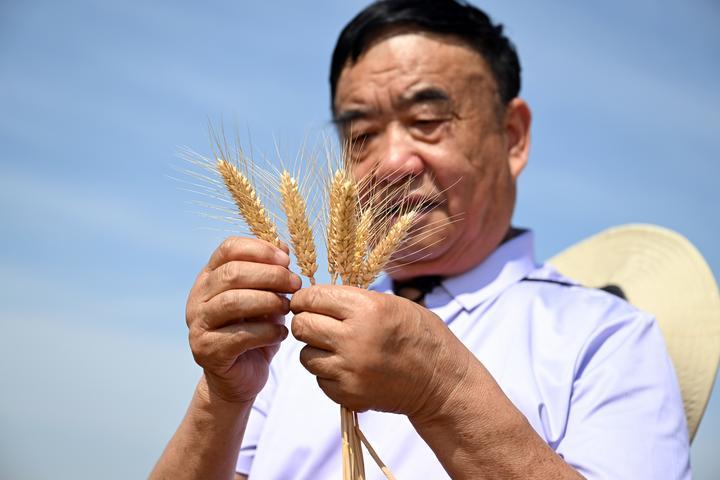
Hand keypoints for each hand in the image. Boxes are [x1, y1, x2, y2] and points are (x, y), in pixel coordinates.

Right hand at [186, 237, 301, 403]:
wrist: (240, 378)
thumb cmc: (255, 331)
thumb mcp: (267, 298)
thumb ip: (272, 273)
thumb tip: (283, 245)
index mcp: (210, 277)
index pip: (228, 248)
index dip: (259, 249)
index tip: (286, 260)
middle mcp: (198, 298)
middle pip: (232, 274)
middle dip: (270, 275)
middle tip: (295, 284)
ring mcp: (198, 325)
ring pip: (233, 302)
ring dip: (268, 301)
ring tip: (288, 307)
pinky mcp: (207, 351)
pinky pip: (239, 335)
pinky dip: (267, 331)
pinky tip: (282, 333)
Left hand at [289, 285, 470, 417]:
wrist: (440, 381)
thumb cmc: (418, 334)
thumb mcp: (390, 303)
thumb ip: (352, 300)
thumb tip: (314, 299)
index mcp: (367, 308)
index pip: (313, 298)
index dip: (303, 298)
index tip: (304, 302)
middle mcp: (355, 338)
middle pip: (302, 326)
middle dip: (304, 322)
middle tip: (315, 323)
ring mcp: (350, 369)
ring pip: (305, 355)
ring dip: (315, 349)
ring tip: (335, 347)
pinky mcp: (349, 394)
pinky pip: (320, 378)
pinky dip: (328, 372)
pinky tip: (347, 366)